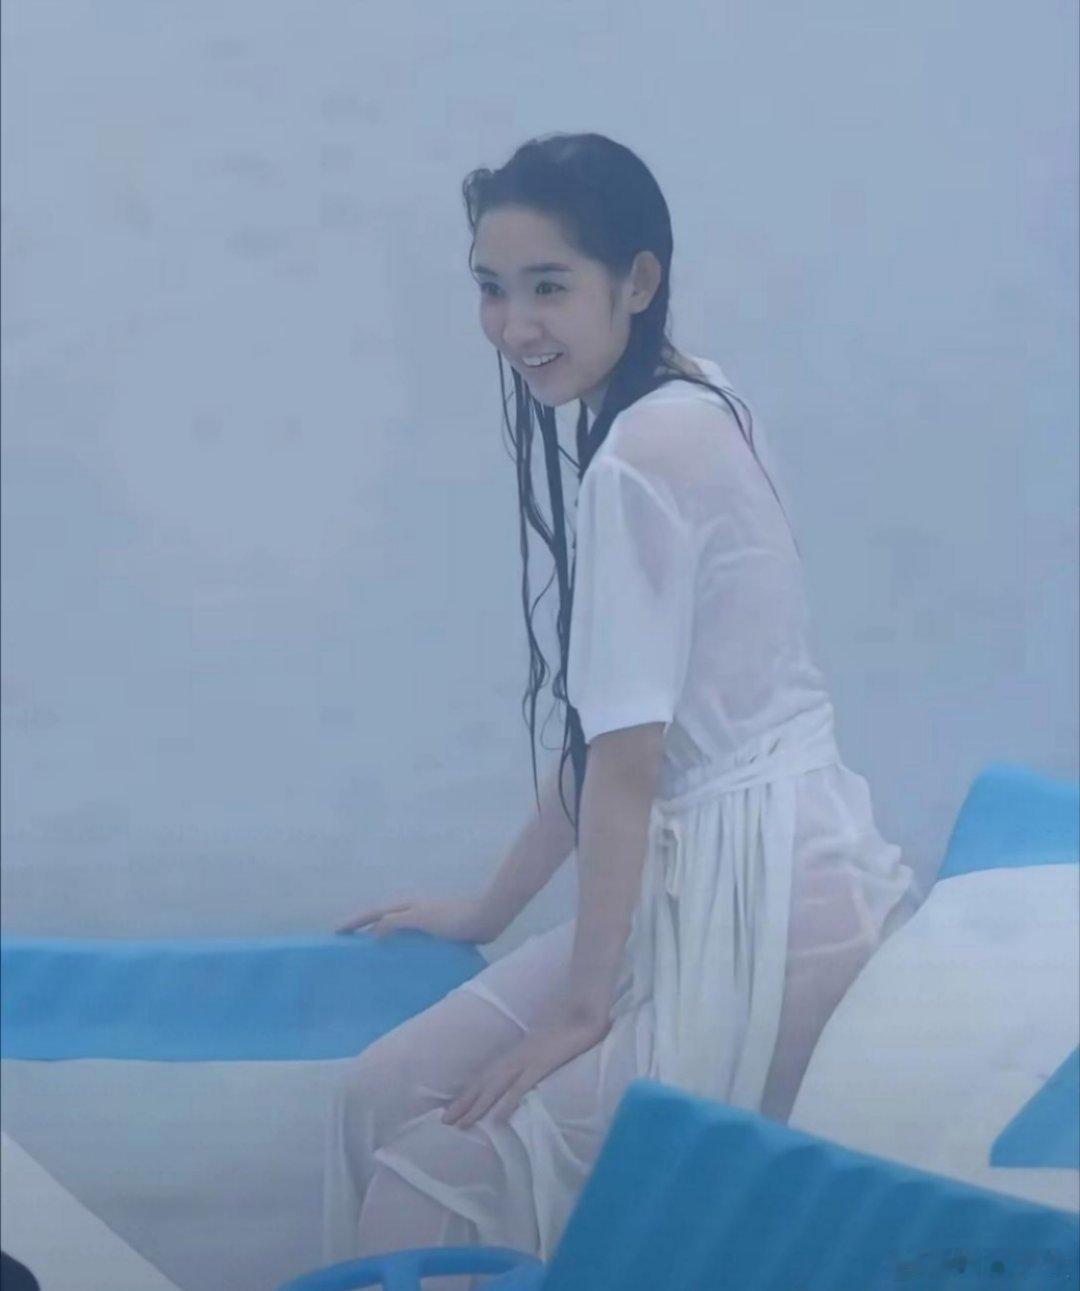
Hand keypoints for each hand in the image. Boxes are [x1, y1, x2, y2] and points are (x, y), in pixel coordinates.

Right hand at [335, 895, 502, 944]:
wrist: (486, 918)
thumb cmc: (453, 918)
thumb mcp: (421, 918)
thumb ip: (396, 922)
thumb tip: (373, 932)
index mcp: (405, 906)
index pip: (372, 914)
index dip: (353, 923)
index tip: (334, 934)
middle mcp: (412, 911)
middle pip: (380, 920)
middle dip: (362, 930)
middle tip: (345, 948)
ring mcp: (424, 922)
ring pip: (394, 931)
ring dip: (379, 940)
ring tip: (367, 958)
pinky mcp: (435, 933)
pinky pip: (408, 940)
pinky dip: (397, 947)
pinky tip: (399, 962)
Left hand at [442, 1005, 611, 1128]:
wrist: (584, 1011)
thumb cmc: (568, 1027)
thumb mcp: (545, 1045)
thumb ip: (534, 1057)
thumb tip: (526, 1072)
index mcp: (517, 1051)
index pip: (487, 1074)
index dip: (470, 1091)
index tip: (455, 1107)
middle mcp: (516, 1055)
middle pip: (484, 1082)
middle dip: (464, 1102)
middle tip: (445, 1121)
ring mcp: (527, 1059)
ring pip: (495, 1086)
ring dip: (477, 1105)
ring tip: (460, 1123)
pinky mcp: (542, 1063)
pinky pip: (521, 1086)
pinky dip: (507, 1102)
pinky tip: (497, 1119)